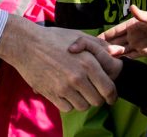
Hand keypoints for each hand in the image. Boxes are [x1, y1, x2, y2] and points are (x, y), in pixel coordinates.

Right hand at [0, 16, 116, 111]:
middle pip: (97, 101)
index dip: (112, 95)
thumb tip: (120, 52)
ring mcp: (64, 87)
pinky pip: (68, 108)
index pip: (108, 88)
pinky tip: (66, 92)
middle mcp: (78, 77)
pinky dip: (69, 103)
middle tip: (92, 91)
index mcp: (88, 63)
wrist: (26, 44)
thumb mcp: (79, 37)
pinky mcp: (52, 94)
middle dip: (97, 97)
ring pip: (83, 106)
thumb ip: (101, 47)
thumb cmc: (54, 38)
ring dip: (83, 101)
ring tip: (78, 91)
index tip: (110, 97)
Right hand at [97, 5, 146, 57]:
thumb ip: (142, 15)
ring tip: (101, 60)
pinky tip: (116, 65)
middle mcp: (131, 35)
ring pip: (121, 50)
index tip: (93, 39)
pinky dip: (124, 60)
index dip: (105, 35)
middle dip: (105, 46)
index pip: (115, 31)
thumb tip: (131, 7)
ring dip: (113, 54)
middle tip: (93, 53)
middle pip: (115, 42)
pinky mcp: (143, 52)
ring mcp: (137, 44)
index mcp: (131, 25)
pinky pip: (131, 57)